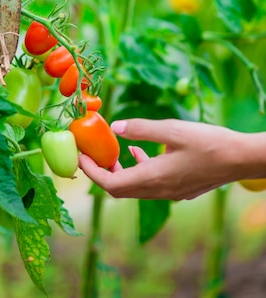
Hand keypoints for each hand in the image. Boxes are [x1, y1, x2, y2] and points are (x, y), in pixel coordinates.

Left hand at [78, 118, 252, 199]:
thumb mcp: (171, 129)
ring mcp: (170, 193)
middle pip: (120, 190)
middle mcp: (159, 191)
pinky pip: (150, 185)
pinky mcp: (180, 189)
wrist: (241, 159)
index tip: (80, 156)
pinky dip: (138, 170)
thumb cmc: (208, 142)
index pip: (110, 185)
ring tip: (112, 151)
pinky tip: (140, 152)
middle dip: (101, 172)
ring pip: (135, 188)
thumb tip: (114, 126)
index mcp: (153, 178)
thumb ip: (140, 128)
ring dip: (119, 172)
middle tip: (90, 153)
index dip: (91, 172)